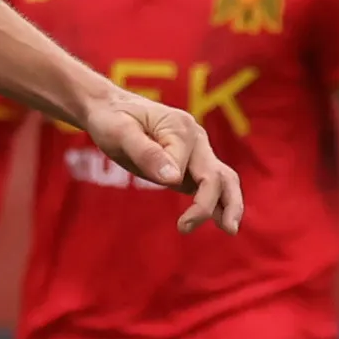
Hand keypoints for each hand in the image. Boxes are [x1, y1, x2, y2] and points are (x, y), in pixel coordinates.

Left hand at [78, 86, 243, 233]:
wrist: (110, 108)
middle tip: (212, 229)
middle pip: (217, 175)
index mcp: (180, 128)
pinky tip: (220, 222)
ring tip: (229, 230)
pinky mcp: (190, 164)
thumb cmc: (111, 119)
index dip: (169, 178)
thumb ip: (147, 154)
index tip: (155, 182)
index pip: (183, 165)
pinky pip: (210, 184)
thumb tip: (173, 179)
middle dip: (215, 204)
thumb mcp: (120, 133)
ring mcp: (196, 151)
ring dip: (229, 204)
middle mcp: (196, 138)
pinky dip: (218, 203)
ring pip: (222, 180)